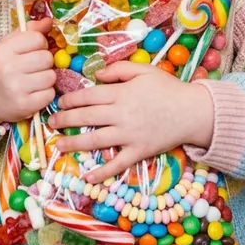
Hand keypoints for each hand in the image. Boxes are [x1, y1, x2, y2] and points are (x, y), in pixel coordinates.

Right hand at [0, 18, 55, 126]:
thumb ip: (29, 31)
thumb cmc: (0, 68)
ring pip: (51, 76)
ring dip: (46, 78)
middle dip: (45, 62)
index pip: (37, 39)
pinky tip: (33, 93)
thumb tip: (49, 21)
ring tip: (33, 80)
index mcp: (3, 50)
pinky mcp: (24, 106)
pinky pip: (49, 94)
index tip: (33, 50)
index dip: (40, 44)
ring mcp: (16, 88)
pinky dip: (45, 94)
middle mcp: (8, 68)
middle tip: (34, 67)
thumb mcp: (9, 45)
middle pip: (47, 58)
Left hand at [47, 62, 213, 182]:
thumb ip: (118, 69)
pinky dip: (102, 171)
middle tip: (52, 123)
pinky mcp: (138, 151)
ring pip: (95, 141)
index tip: (58, 102)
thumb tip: (96, 75)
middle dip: (64, 120)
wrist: (193, 111)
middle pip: (85, 118)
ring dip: (74, 144)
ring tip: (59, 145)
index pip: (87, 96)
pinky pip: (117, 164)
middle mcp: (121, 115)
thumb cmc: (168, 88)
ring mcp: (129, 135)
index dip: (69, 99)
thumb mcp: (144, 70)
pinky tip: (88, 176)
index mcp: (121, 93)